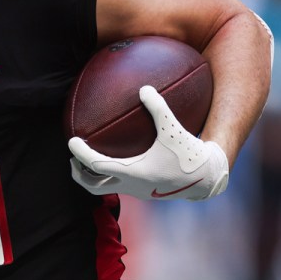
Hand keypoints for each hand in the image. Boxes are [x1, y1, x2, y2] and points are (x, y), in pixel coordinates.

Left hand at [68, 86, 228, 200]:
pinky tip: (119, 160)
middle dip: (79, 174)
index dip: (81, 153)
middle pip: (93, 187)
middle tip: (72, 159)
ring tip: (88, 162)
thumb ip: (158, 107)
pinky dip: (112, 175)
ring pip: (106, 189)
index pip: (97, 165)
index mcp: (133, 172)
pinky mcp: (146, 192)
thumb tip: (144, 87)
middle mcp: (132, 186)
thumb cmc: (190, 153)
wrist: (208, 178)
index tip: (71, 140)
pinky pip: (122, 184)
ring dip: (94, 178)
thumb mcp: (174, 128)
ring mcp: (138, 192)